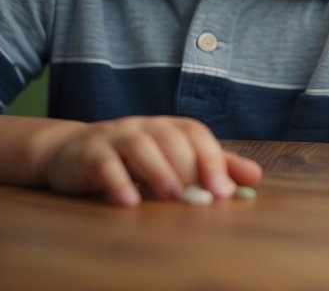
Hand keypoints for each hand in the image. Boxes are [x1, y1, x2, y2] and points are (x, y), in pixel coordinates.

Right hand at [36, 115, 261, 206]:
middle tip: (202, 198)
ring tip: (173, 195)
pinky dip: (118, 182)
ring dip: (158, 170)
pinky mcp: (89, 154)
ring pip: (139, 145)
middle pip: (170, 138)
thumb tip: (256, 177)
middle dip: (189, 167)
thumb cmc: (132, 159)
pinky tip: (130, 204)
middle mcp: (144, 126)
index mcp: (168, 127)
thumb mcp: (174, 159)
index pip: (195, 134)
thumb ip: (213, 166)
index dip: (212, 159)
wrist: (72, 152)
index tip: (224, 191)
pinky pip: (104, 164)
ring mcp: (115, 136)